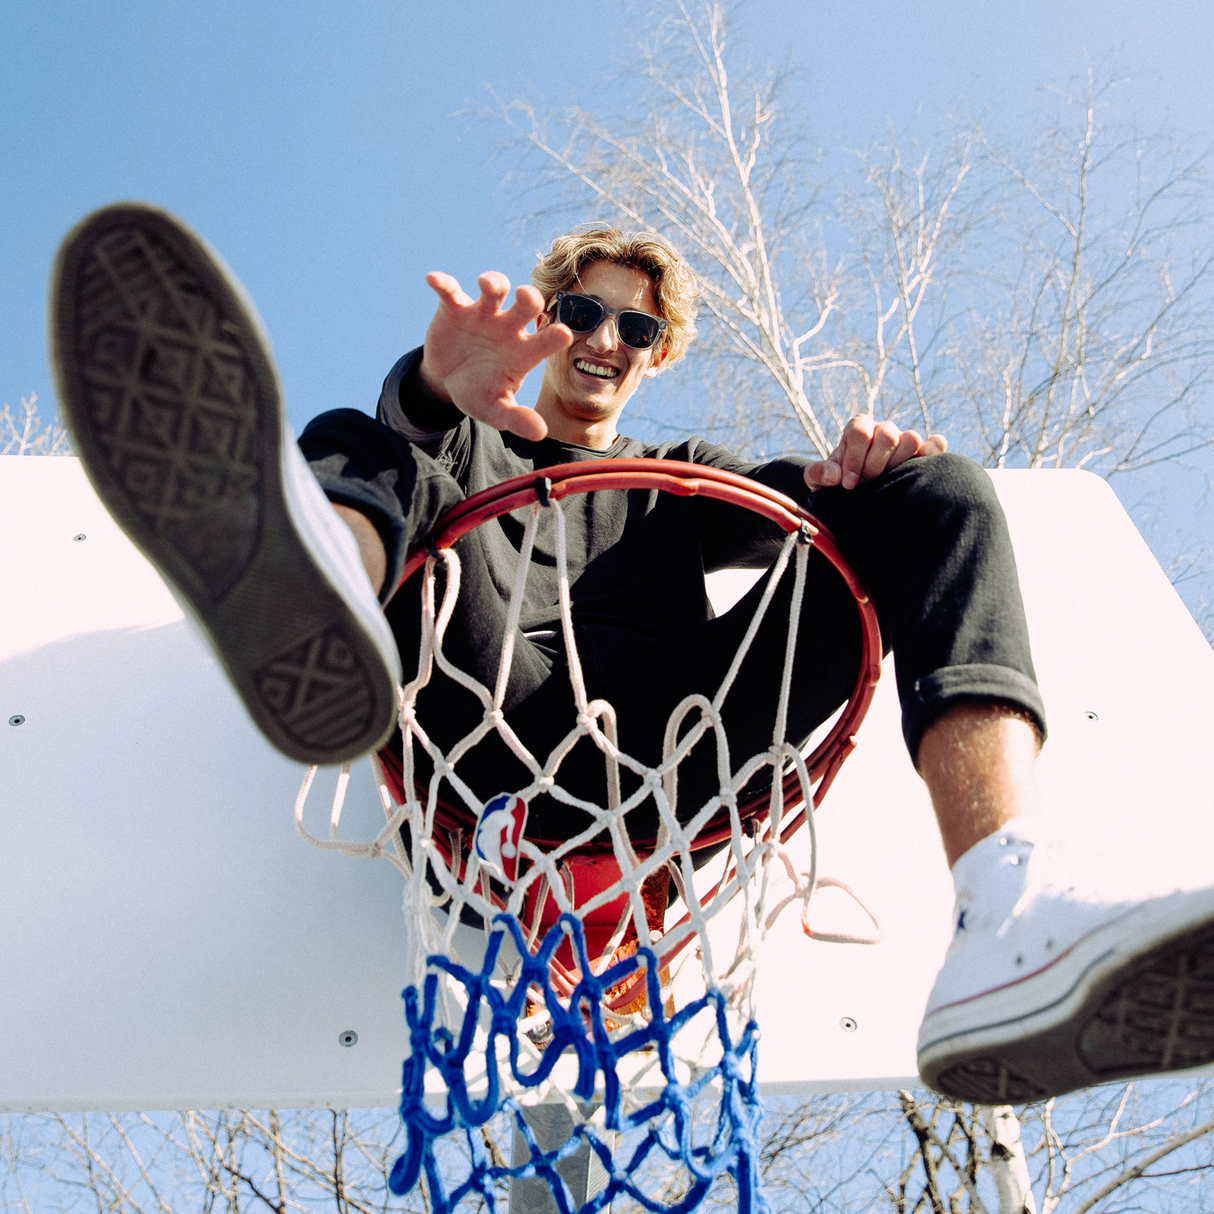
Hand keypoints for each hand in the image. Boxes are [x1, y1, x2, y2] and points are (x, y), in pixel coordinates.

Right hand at [420, 271, 571, 440]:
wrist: (447, 381)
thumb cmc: (479, 393)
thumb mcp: (495, 410)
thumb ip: (516, 418)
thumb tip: (540, 433)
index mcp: (523, 352)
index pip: (545, 341)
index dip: (554, 336)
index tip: (563, 334)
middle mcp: (508, 327)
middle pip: (526, 305)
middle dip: (528, 298)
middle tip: (525, 297)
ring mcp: (482, 314)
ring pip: (494, 290)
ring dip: (493, 282)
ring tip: (486, 285)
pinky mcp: (455, 308)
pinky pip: (450, 291)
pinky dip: (443, 284)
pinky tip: (434, 280)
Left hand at [805, 415, 947, 489]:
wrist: (855, 494)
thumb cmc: (835, 484)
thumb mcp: (816, 480)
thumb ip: (818, 474)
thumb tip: (835, 475)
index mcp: (858, 428)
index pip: (860, 431)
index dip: (854, 459)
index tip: (848, 484)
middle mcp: (883, 430)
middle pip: (887, 435)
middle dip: (875, 464)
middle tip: (867, 484)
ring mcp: (904, 441)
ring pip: (911, 438)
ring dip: (899, 463)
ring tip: (886, 482)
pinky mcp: (922, 454)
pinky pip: (935, 445)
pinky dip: (933, 451)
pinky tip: (923, 467)